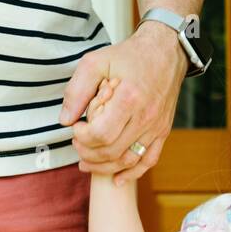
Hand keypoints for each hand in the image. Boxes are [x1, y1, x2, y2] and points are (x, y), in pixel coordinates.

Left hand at [60, 21, 186, 184]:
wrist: (165, 52)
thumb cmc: (128, 56)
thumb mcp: (95, 62)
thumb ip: (77, 90)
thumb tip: (65, 120)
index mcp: (128, 98)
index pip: (101, 134)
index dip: (82, 138)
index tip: (76, 127)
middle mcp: (145, 116)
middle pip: (112, 151)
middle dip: (88, 153)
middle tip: (77, 144)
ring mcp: (156, 126)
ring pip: (128, 160)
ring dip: (104, 167)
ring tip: (86, 162)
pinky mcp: (163, 131)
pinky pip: (149, 160)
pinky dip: (132, 174)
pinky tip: (117, 179)